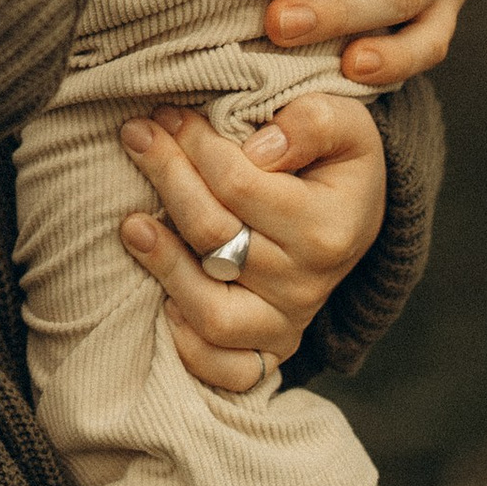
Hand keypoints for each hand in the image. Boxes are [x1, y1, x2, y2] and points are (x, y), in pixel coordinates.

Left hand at [116, 95, 386, 392]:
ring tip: (131, 223)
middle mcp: (307, 283)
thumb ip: (312, 121)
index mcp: (328, 226)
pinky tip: (164, 303)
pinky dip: (192, 347)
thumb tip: (260, 147)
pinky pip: (227, 370)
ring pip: (212, 310)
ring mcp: (286, 323)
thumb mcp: (347, 125)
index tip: (166, 115)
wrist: (355, 219)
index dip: (195, 144)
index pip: (240, 184)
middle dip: (167, 178)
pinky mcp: (269, 351)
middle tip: (136, 136)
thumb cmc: (336, 162)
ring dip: (164, 265)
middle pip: (215, 237)